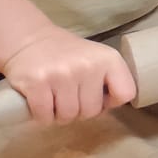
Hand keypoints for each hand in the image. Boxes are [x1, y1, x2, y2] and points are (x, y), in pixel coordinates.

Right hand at [0, 28, 134, 125]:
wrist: (30, 40)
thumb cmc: (68, 55)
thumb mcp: (97, 59)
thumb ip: (109, 80)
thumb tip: (111, 106)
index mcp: (109, 58)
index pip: (126, 93)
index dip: (110, 102)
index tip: (97, 97)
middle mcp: (88, 65)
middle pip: (91, 112)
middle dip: (79, 111)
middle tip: (69, 98)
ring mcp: (62, 74)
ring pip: (68, 116)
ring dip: (59, 115)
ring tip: (54, 99)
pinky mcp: (37, 83)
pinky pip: (44, 116)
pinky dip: (41, 116)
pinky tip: (40, 102)